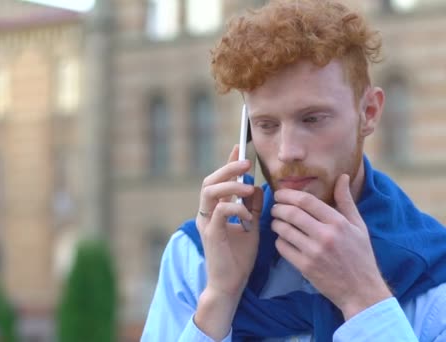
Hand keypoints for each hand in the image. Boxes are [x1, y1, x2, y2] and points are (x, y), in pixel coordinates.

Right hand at [194, 145, 263, 339]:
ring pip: (210, 191)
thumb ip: (251, 206)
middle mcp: (206, 213)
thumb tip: (256, 186)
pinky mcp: (211, 234)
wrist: (231, 283)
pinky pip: (220, 211)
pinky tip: (248, 216)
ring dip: (230, 185)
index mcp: (214, 210)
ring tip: (247, 187)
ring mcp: (206, 223)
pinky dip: (236, 208)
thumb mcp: (250, 226)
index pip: (219, 180)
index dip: (228, 162)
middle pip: (210, 181)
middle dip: (228, 168)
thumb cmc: (239, 257)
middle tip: (246, 163)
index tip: (240, 148)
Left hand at [271, 174, 391, 319]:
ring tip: (277, 222)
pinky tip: (282, 239)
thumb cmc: (360, 255)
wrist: (361, 290)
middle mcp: (326, 236)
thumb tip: (342, 177)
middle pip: (291, 213)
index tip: (280, 194)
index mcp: (338, 223)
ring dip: (276, 223)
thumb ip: (346, 201)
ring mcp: (314, 252)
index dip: (288, 194)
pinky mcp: (305, 267)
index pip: (306, 201)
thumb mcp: (358, 226)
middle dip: (278, 207)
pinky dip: (279, 240)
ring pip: (284, 230)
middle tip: (275, 207)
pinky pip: (283, 247)